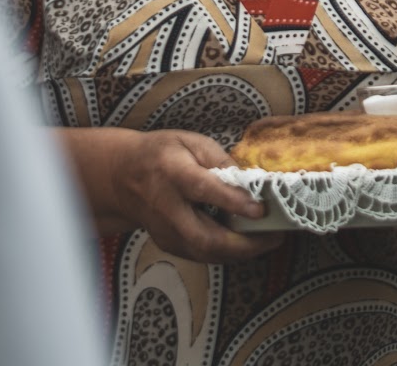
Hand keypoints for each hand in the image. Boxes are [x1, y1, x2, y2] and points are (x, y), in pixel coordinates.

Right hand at [97, 129, 284, 262]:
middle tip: (275, 236)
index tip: (260, 209)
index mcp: (172, 173)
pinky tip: (246, 243)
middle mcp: (166, 208)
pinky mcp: (169, 244)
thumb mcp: (191, 142)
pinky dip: (227, 253)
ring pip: (205, 253)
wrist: (122, 177)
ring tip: (268, 241)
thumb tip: (249, 180)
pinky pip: (202, 255)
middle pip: (204, 237)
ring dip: (240, 252)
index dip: (233, 201)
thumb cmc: (161, 154)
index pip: (203, 190)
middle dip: (243, 244)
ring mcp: (165, 231)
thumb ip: (220, 160)